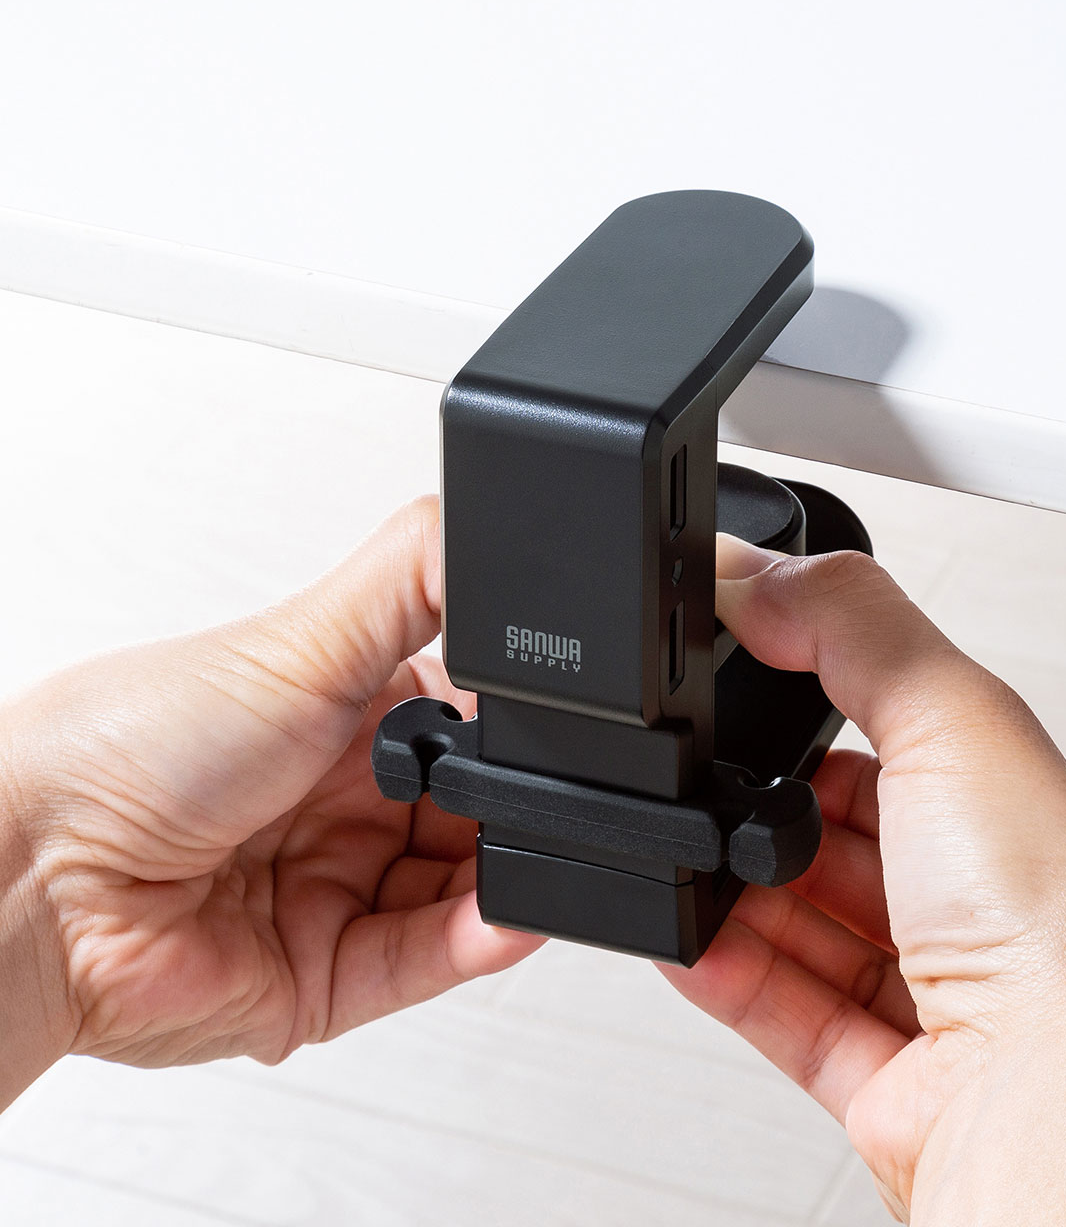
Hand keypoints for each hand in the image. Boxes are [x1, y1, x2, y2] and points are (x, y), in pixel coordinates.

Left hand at [0, 497, 540, 1103]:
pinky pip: (426, 962)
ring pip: (462, 895)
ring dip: (511, 880)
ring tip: (546, 853)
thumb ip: (421, 579)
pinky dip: (478, 942)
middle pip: (476, 815)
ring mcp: (339, 891)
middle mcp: (347, 804)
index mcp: (350, 716)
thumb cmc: (135, 744)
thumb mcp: (307, 634)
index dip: (521, 730)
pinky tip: (511, 914)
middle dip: (519, 809)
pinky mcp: (328, 977)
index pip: (472, 728)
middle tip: (549, 791)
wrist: (36, 874)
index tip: (571, 723)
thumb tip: (511, 528)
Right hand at [663, 536, 1065, 1224]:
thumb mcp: (962, 721)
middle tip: (724, 792)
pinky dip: (735, 973)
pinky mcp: (907, 1093)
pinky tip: (687, 941)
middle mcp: (1038, 924)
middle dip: (787, 819)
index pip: (945, 751)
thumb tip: (757, 576)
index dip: (850, 731)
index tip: (773, 710)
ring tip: (689, 865)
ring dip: (749, 898)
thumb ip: (854, 628)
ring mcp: (973, 1014)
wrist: (1048, 1153)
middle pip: (873, 845)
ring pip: (828, 933)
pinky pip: (797, 1015)